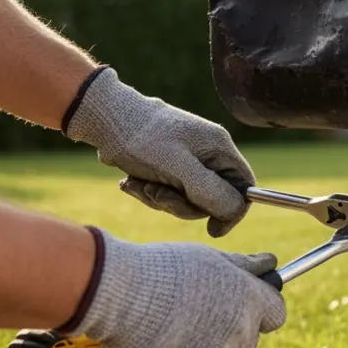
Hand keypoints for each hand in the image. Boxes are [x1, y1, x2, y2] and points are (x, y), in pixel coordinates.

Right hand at [59, 228, 285, 347]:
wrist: (121, 295)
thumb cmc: (164, 269)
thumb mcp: (209, 258)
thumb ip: (244, 266)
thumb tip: (270, 262)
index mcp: (250, 301)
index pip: (277, 314)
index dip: (262, 309)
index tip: (246, 303)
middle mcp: (239, 333)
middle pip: (249, 340)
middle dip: (232, 329)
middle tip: (201, 310)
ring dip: (205, 346)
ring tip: (174, 321)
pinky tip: (161, 338)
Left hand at [65, 67, 253, 237]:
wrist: (102, 118)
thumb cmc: (140, 138)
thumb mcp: (178, 168)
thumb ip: (210, 190)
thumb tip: (234, 210)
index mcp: (219, 147)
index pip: (244, 187)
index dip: (232, 211)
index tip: (212, 229)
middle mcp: (208, 153)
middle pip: (213, 198)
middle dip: (183, 204)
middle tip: (156, 194)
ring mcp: (189, 160)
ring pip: (188, 199)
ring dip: (161, 199)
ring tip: (138, 183)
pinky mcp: (169, 166)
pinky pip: (170, 193)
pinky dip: (150, 192)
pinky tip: (131, 181)